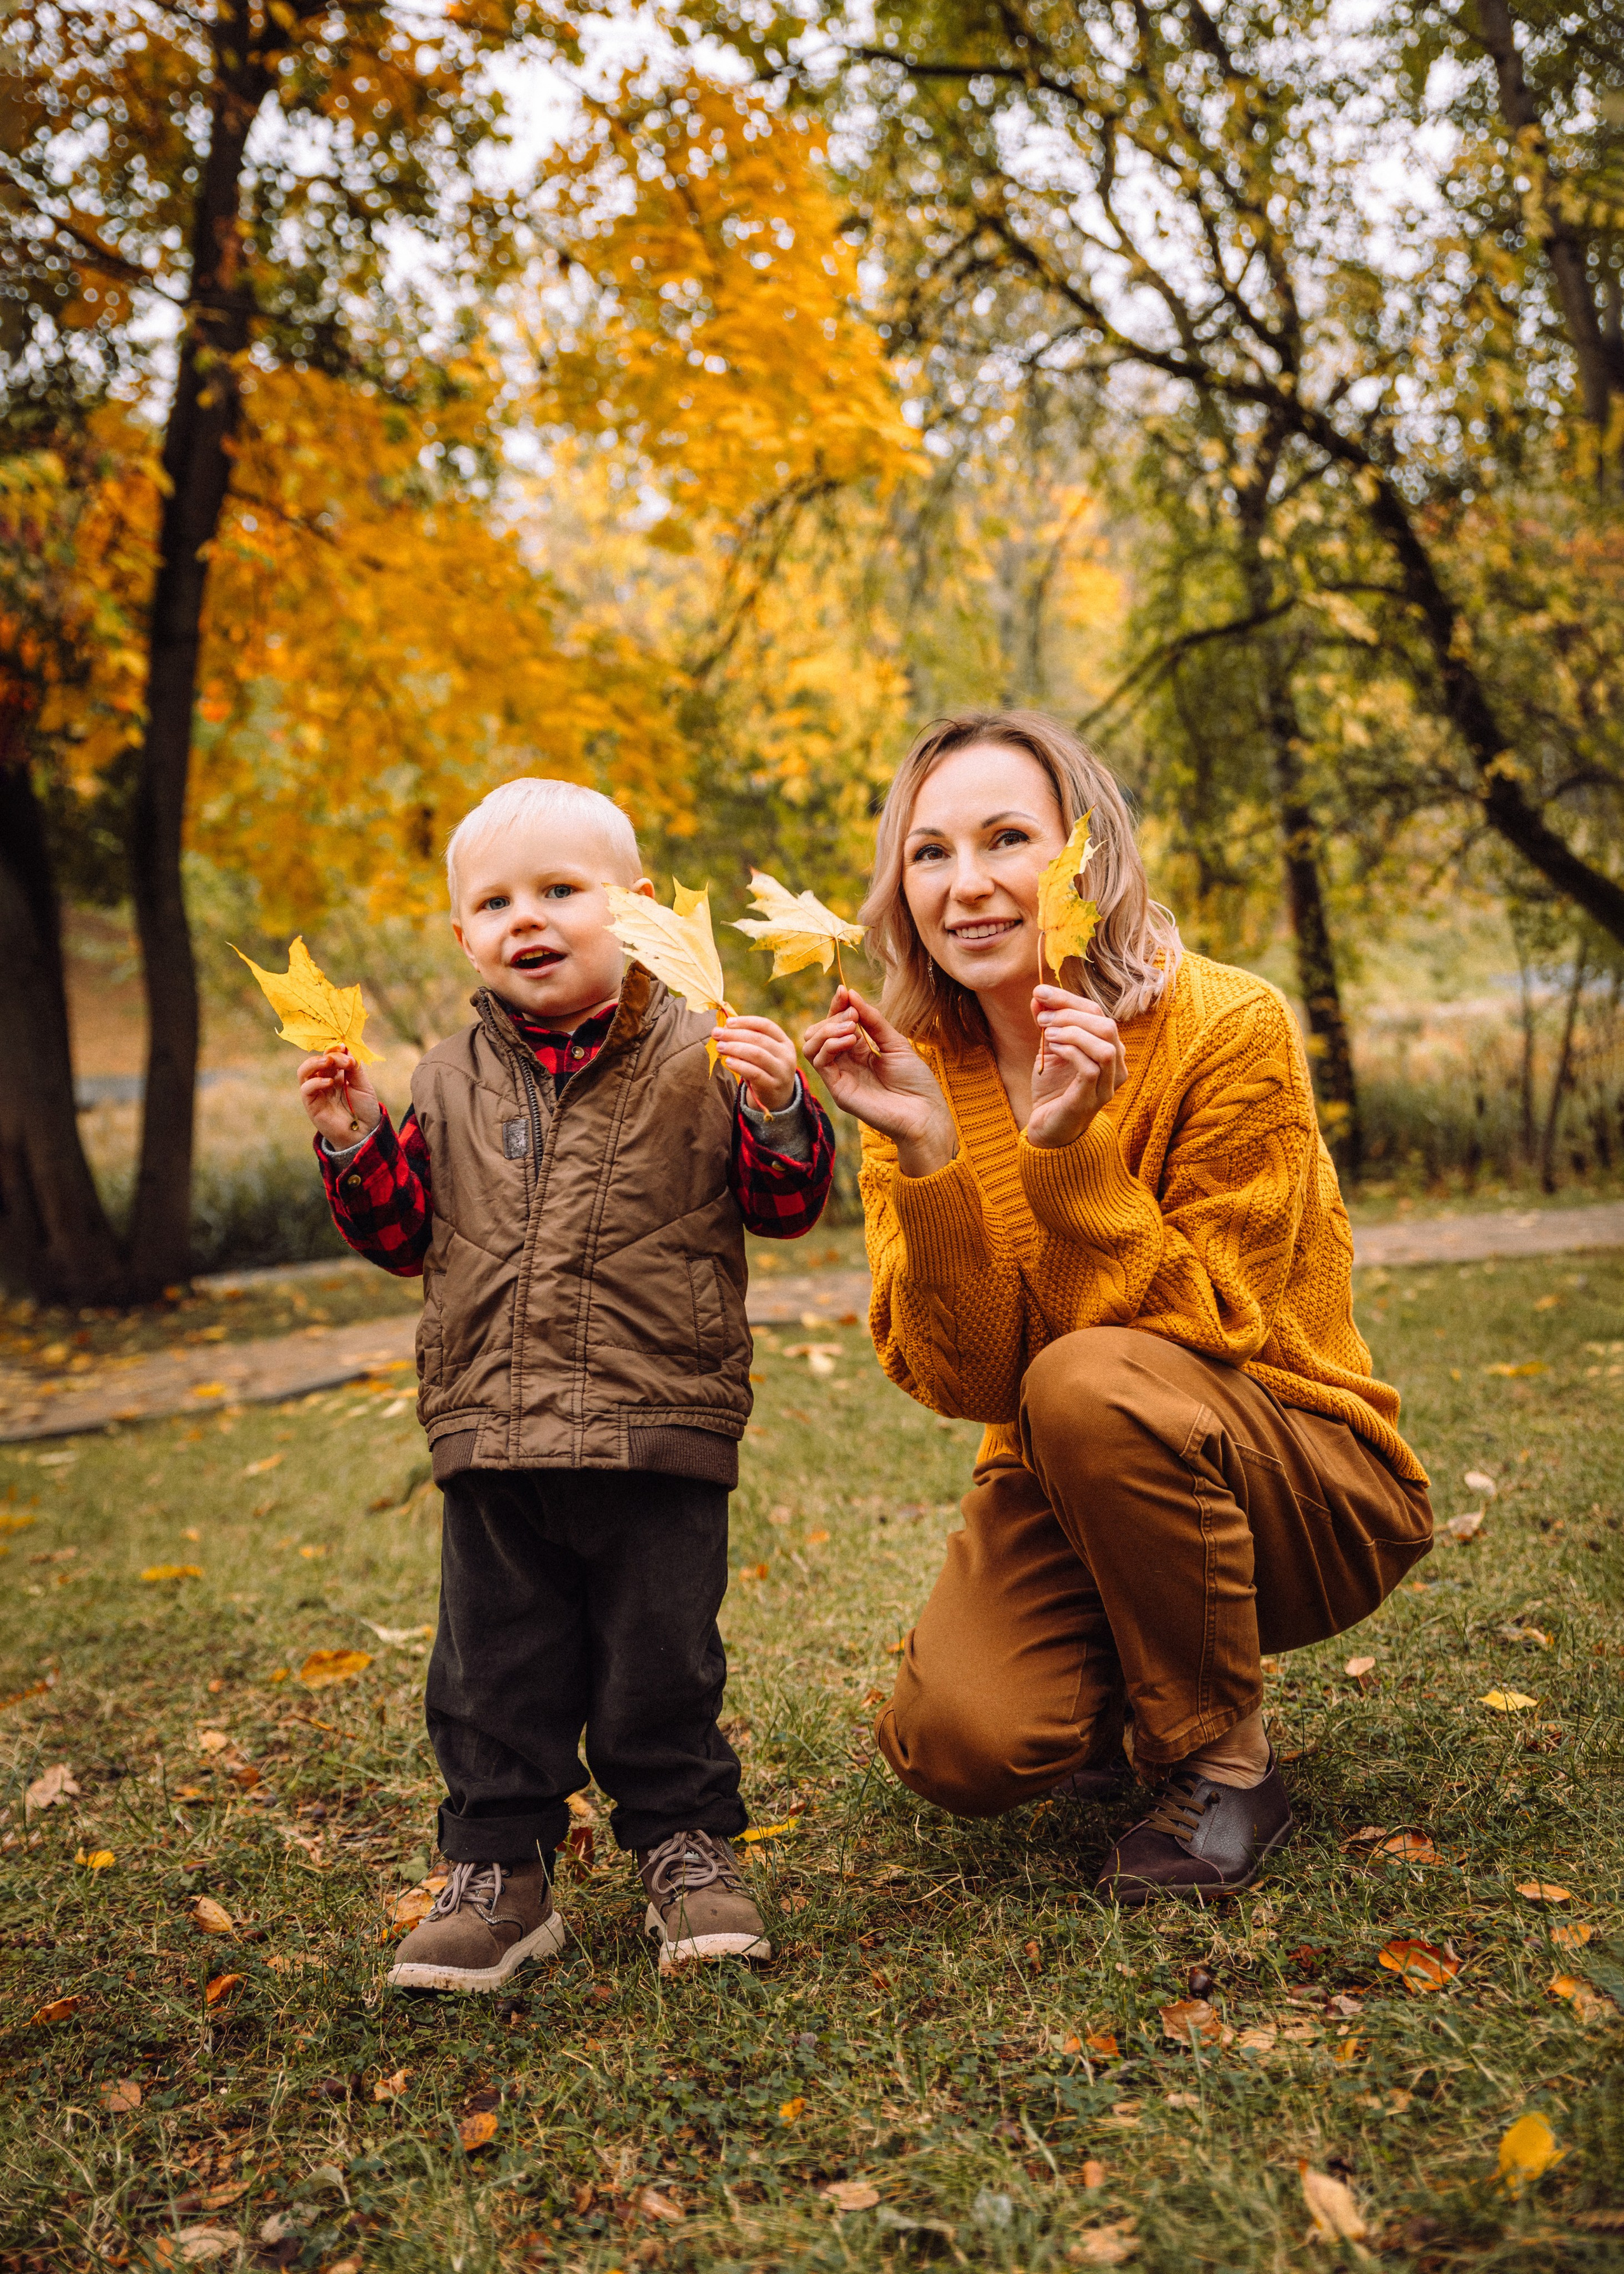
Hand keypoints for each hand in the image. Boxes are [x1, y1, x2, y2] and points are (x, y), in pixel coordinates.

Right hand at [298, 1049, 381, 1148]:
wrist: (365, 1133)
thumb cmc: (364, 1110)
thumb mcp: (363, 1085)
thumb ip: (355, 1068)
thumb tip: (348, 1047)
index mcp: (337, 1075)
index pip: (330, 1056)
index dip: (335, 1049)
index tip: (344, 1045)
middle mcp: (324, 1081)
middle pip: (318, 1061)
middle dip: (330, 1054)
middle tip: (342, 1055)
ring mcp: (317, 1093)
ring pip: (304, 1071)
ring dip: (315, 1062)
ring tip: (330, 1061)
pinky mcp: (312, 1105)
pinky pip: (306, 1089)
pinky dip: (315, 1082)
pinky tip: (329, 1082)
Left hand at [714, 1015, 797, 1114]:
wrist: (778, 1096)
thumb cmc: (765, 1069)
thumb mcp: (764, 1053)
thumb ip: (749, 1040)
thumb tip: (724, 1028)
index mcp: (784, 1042)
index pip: (766, 1025)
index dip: (746, 1022)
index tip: (727, 1022)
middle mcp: (786, 1055)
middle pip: (759, 1039)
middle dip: (735, 1034)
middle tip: (716, 1034)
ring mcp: (781, 1071)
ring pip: (757, 1054)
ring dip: (735, 1048)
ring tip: (720, 1047)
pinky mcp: (772, 1085)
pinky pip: (754, 1073)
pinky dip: (739, 1065)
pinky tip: (728, 1061)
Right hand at [803, 986, 957, 1176]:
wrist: (924, 1113)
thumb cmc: (915, 1081)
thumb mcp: (895, 1042)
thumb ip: (872, 1020)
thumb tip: (850, 994)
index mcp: (859, 1051)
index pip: (835, 1024)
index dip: (837, 1006)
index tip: (843, 991)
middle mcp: (845, 1063)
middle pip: (817, 1033)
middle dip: (831, 1017)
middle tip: (853, 1016)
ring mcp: (840, 1077)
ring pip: (811, 1047)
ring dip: (827, 1030)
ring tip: (851, 1028)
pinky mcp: (838, 1090)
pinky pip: (820, 1063)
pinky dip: (830, 1045)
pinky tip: (851, 1040)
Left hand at [1025, 985, 1126, 1149]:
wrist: (1047, 1127)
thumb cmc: (1053, 1088)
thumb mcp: (1049, 1049)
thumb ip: (1047, 1024)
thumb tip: (1038, 997)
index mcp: (1109, 1048)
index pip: (1097, 1013)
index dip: (1068, 998)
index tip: (1038, 991)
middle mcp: (1116, 1065)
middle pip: (1105, 1024)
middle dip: (1070, 1013)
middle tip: (1041, 1018)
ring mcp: (1108, 1084)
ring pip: (1105, 1045)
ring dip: (1072, 1032)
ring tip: (1047, 1033)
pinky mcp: (1094, 1098)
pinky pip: (1091, 1067)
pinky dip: (1070, 1051)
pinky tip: (1052, 1048)